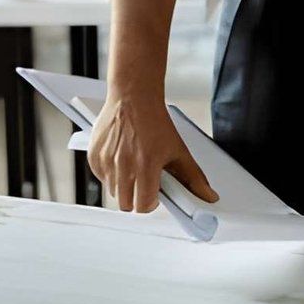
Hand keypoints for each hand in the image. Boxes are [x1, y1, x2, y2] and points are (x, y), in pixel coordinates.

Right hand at [88, 91, 217, 212]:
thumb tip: (208, 197)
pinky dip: (110, 174)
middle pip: (126, 204)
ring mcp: (106, 160)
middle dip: (136, 197)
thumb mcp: (178, 149)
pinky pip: (101, 178)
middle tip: (144, 180)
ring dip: (123, 185)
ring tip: (133, 166)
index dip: (150, 202)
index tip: (154, 194)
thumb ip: (194, 178)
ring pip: (113, 192)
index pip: (143, 206)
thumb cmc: (154, 121)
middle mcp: (123, 164)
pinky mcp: (94, 155)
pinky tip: (121, 159)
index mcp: (146, 165)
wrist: (134, 97)